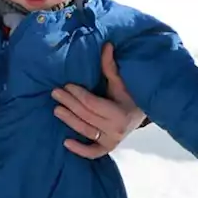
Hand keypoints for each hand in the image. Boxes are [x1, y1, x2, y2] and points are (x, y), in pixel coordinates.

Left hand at [52, 42, 145, 158]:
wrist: (142, 115)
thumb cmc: (130, 97)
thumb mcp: (121, 83)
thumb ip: (110, 66)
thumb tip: (106, 44)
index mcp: (120, 113)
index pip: (92, 103)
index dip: (78, 94)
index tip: (67, 85)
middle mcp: (116, 129)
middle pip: (86, 116)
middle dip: (69, 104)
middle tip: (55, 93)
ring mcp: (112, 141)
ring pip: (86, 131)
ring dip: (70, 121)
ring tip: (56, 110)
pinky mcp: (108, 148)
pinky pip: (93, 153)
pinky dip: (80, 150)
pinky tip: (66, 142)